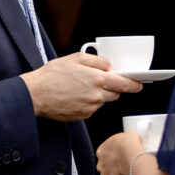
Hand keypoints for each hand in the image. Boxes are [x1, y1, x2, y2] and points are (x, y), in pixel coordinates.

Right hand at [21, 52, 141, 120]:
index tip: (139, 83)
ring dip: (98, 94)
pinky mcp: (83, 116)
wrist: (35, 94)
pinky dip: (88, 102)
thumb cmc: (52, 75)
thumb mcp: (76, 58)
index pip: (125, 83)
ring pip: (103, 100)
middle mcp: (96, 95)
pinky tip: (75, 95)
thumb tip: (109, 66)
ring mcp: (90, 108)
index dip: (134, 83)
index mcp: (97, 79)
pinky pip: (92, 108)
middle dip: (111, 87)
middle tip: (97, 80)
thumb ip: (98, 61)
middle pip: (115, 93)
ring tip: (80, 87)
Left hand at [96, 132, 143, 174]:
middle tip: (126, 166)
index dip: (115, 156)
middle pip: (106, 168)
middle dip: (114, 168)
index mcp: (101, 151)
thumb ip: (125, 142)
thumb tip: (131, 143)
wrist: (131, 156)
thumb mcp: (128, 136)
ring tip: (130, 174)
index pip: (106, 155)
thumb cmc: (129, 144)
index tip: (123, 156)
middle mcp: (100, 164)